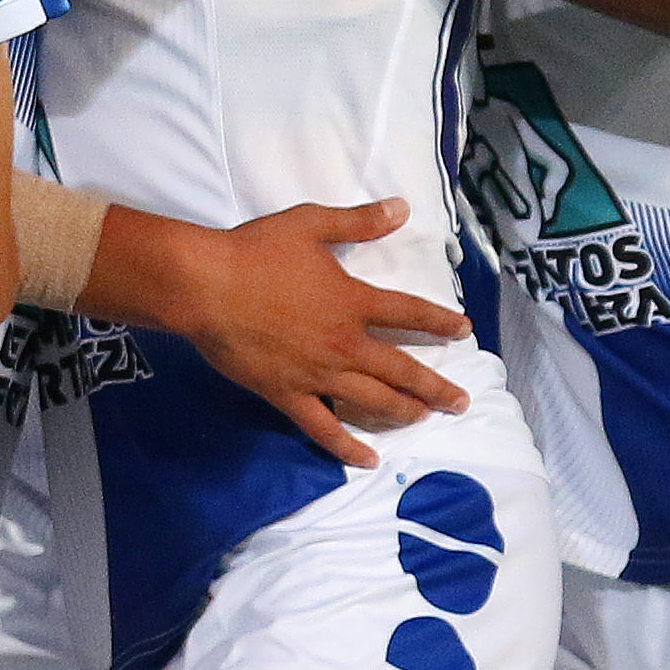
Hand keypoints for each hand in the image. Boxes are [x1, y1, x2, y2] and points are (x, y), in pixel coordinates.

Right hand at [152, 197, 471, 465]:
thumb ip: (359, 221)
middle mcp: (345, 343)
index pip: (410, 314)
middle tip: (461, 402)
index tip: (464, 331)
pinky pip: (324, 427)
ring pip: (373, 401)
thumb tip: (401, 208)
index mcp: (353, 301)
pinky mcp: (288, 394)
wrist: (206, 286)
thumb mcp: (311, 224)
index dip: (440, 322)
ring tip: (424, 419)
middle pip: (402, 370)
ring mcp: (318, 373)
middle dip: (436, 387)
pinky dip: (348, 447)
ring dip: (405, 412)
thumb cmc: (255, 251)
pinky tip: (369, 460)